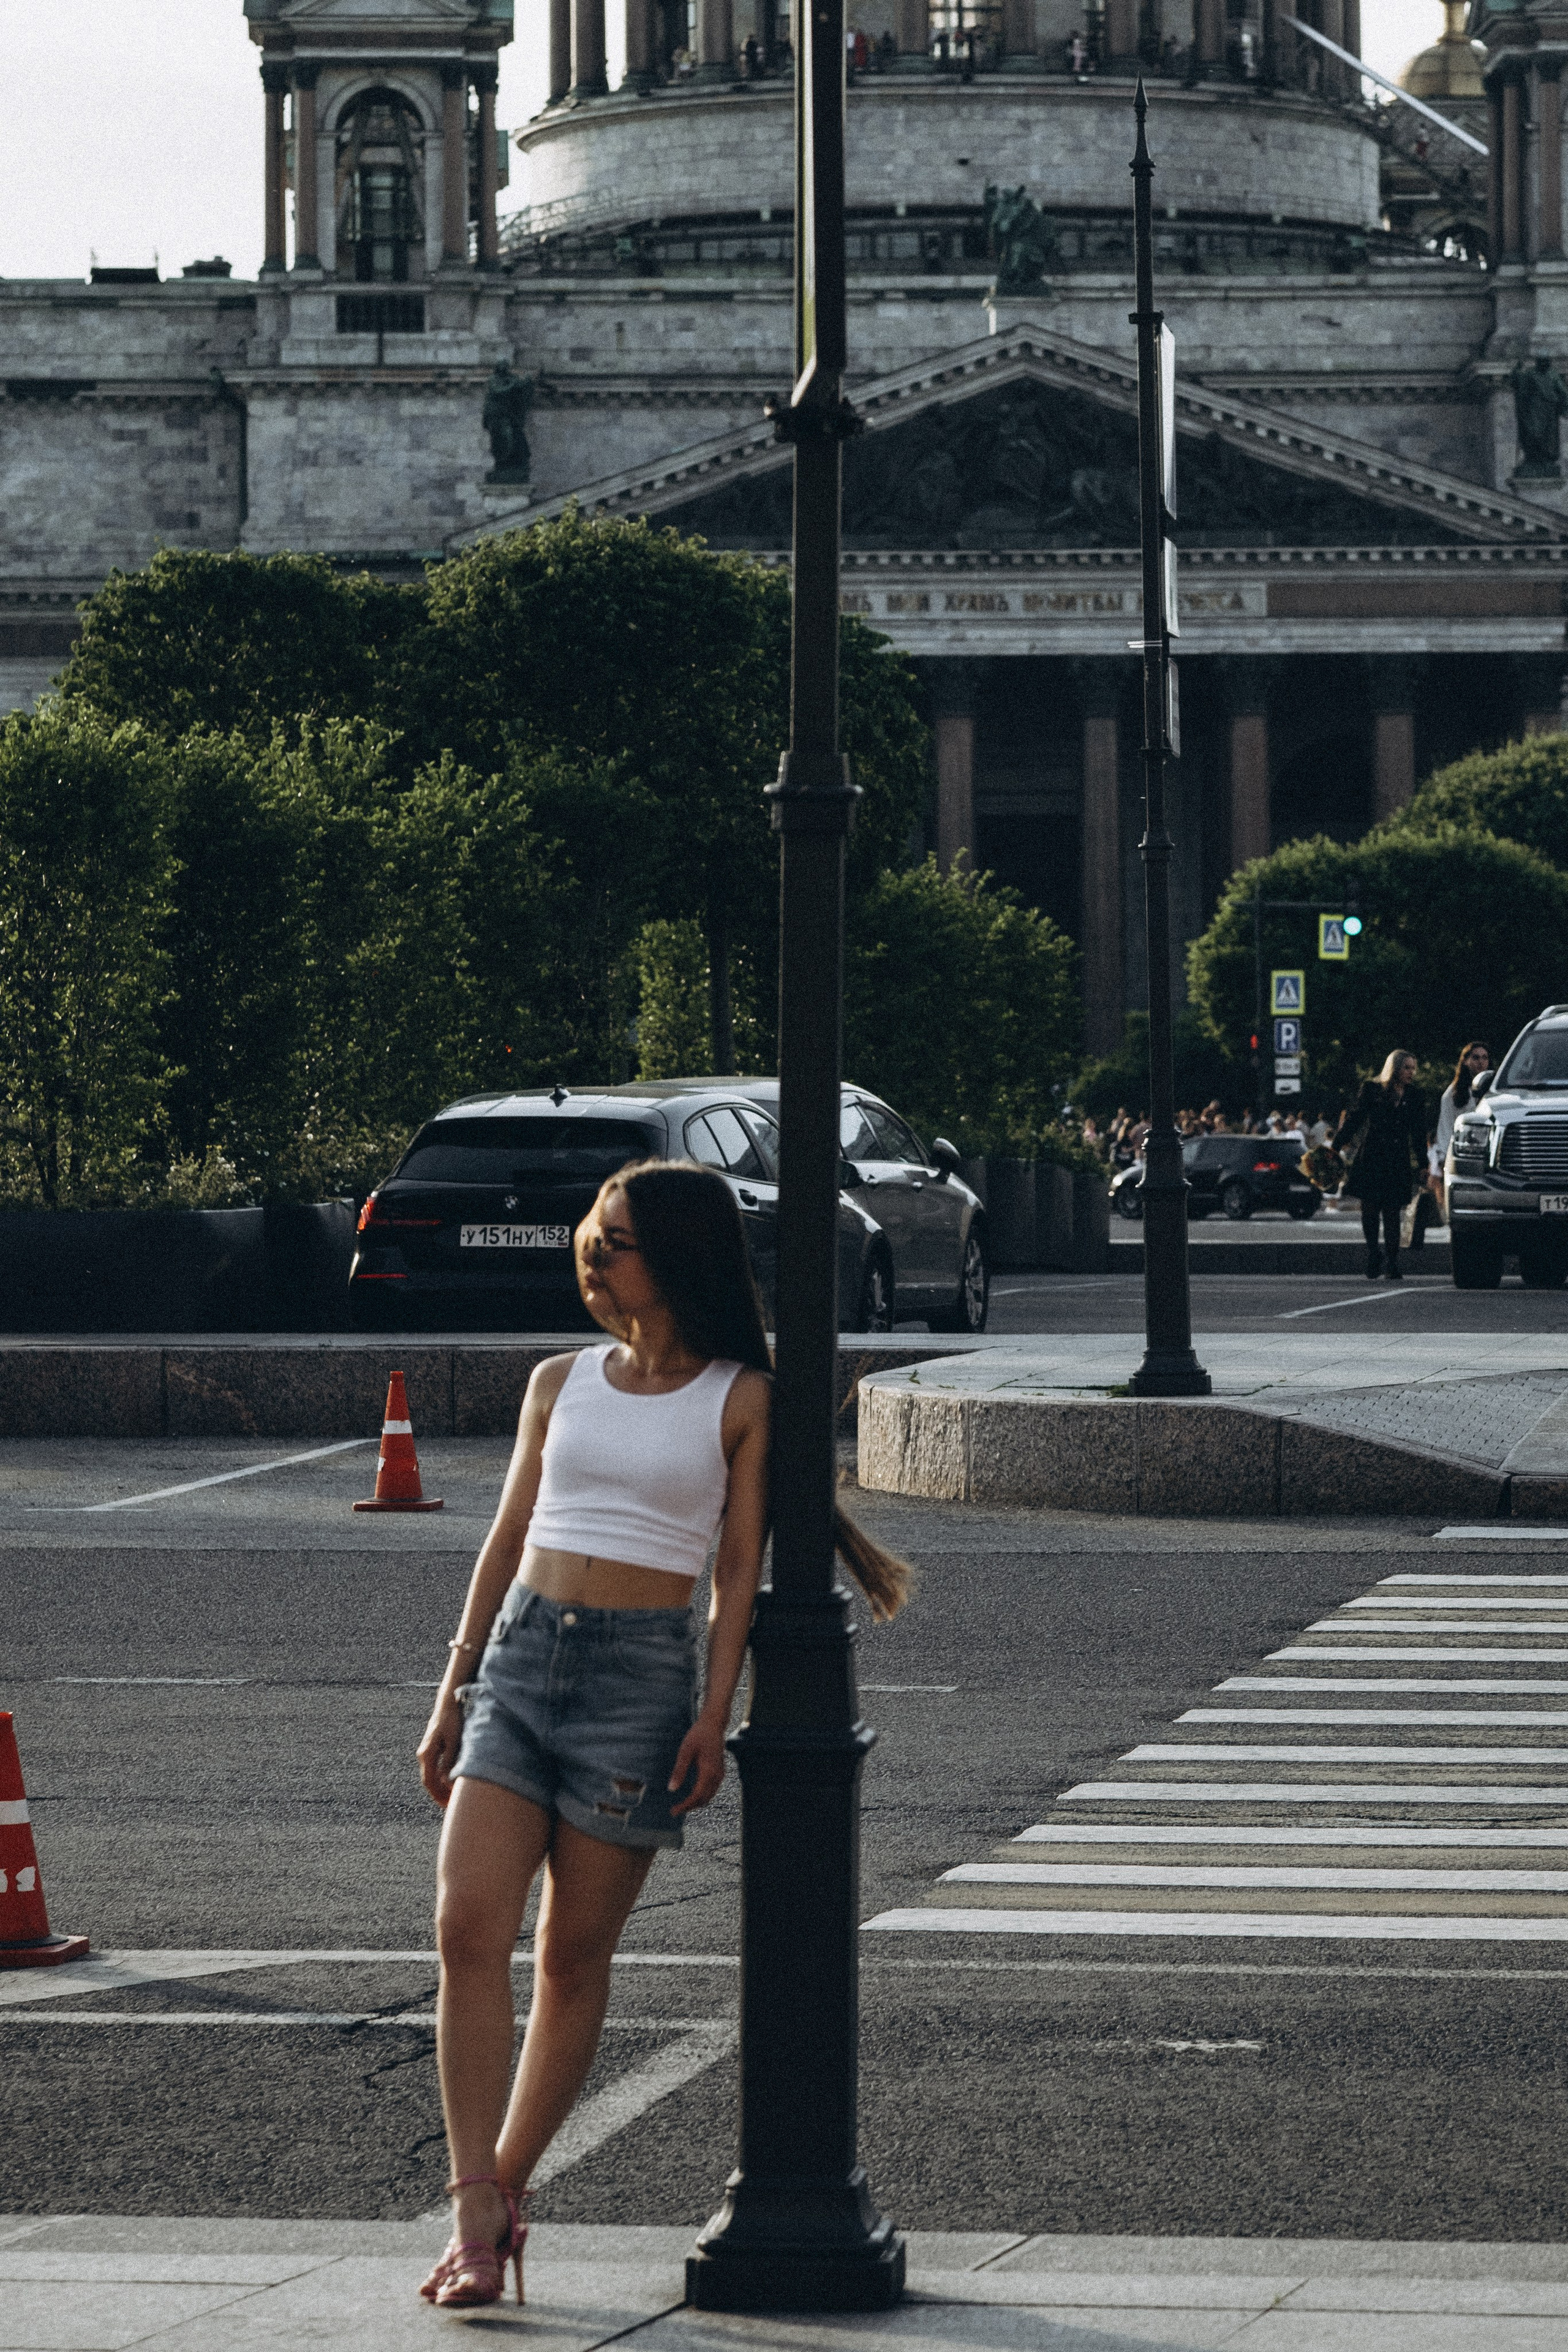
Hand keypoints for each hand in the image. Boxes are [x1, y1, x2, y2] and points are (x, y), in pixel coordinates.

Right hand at [417, 1693, 465, 1808]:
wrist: (448, 1704)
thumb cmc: (452, 1721)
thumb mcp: (454, 1742)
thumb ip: (449, 1762)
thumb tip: (446, 1782)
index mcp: (427, 1754)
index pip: (429, 1782)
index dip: (437, 1795)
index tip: (447, 1805)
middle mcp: (423, 1754)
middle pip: (429, 1781)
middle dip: (439, 1794)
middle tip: (451, 1805)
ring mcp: (426, 1751)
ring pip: (431, 1775)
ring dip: (440, 1787)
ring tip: (452, 1796)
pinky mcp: (432, 1748)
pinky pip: (434, 1768)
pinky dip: (441, 1778)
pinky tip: (450, 1781)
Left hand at [668, 1714, 727, 1816]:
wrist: (714, 1724)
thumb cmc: (699, 1735)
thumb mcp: (685, 1750)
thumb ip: (679, 1770)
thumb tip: (671, 1789)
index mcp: (708, 1771)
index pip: (697, 1796)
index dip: (685, 1806)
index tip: (673, 1811)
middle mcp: (717, 1776)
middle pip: (704, 1799)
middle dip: (690, 1807)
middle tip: (675, 1810)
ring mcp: (720, 1774)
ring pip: (709, 1796)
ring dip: (696, 1803)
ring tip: (682, 1805)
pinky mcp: (719, 1772)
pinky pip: (711, 1790)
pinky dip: (702, 1796)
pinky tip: (692, 1794)